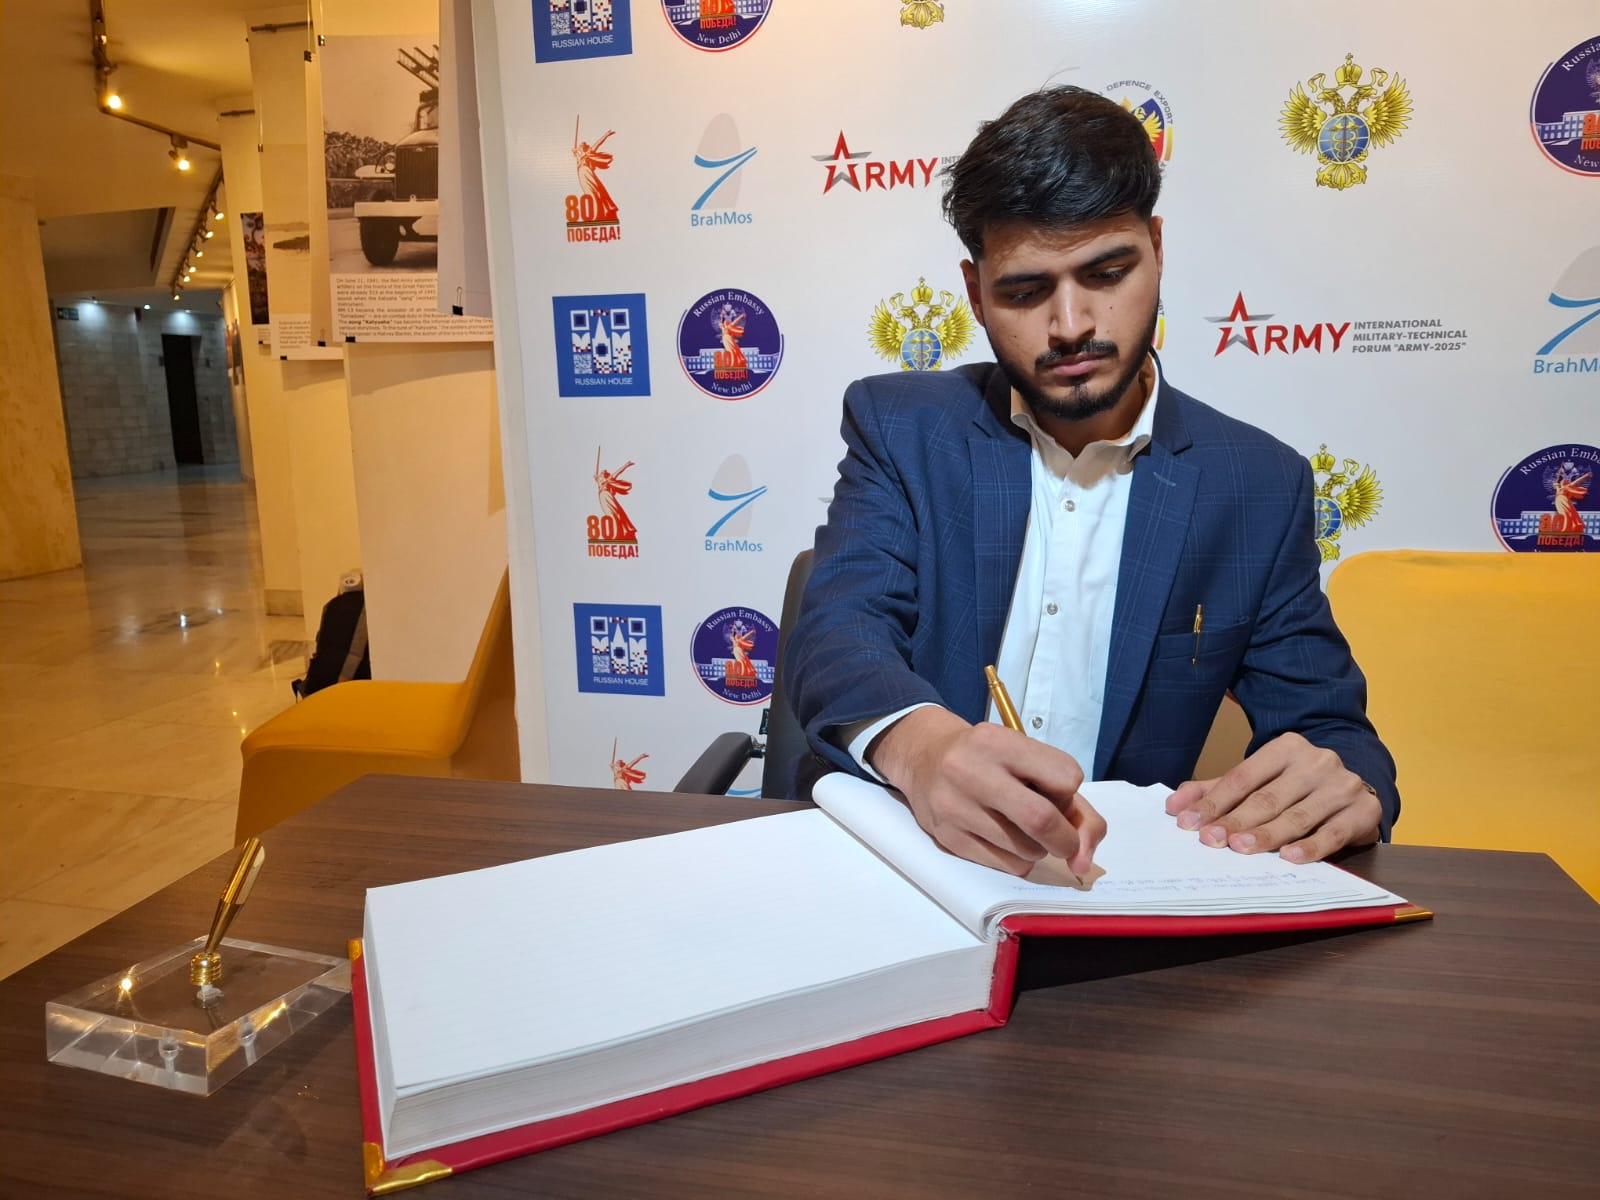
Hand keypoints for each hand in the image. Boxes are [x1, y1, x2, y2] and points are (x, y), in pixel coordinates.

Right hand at [868, 707, 1105, 876]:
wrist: (923, 757)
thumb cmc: (987, 759)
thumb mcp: (1025, 757)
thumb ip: (1072, 803)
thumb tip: (1085, 859)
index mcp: (998, 742)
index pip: (1066, 777)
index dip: (1069, 792)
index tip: (1055, 791)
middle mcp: (971, 771)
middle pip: (1042, 820)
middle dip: (1066, 838)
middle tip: (1063, 839)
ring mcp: (955, 807)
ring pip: (1027, 850)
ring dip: (1039, 848)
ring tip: (1022, 829)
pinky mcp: (948, 837)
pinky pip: (1006, 865)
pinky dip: (1019, 859)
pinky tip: (1004, 839)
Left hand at [1165, 732, 1380, 862]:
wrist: (1359, 785)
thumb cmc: (1298, 785)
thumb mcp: (1259, 780)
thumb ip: (1217, 790)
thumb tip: (1174, 805)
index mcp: (1286, 747)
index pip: (1242, 778)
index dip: (1213, 802)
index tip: (1187, 823)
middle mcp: (1317, 761)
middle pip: (1267, 797)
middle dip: (1235, 821)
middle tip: (1210, 840)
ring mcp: (1343, 785)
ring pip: (1297, 816)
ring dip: (1267, 835)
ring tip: (1240, 848)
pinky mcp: (1365, 811)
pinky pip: (1334, 833)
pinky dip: (1311, 846)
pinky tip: (1290, 857)